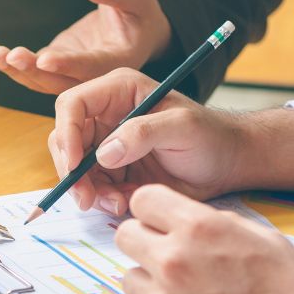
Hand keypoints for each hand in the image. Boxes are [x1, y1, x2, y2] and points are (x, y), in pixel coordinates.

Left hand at [0, 0, 171, 94]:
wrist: (135, 26)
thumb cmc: (138, 8)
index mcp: (118, 60)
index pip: (91, 67)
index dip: (68, 64)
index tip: (44, 58)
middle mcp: (93, 75)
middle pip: (61, 81)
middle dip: (34, 71)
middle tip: (12, 55)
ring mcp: (73, 73)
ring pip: (42, 80)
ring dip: (16, 70)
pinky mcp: (58, 65)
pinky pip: (34, 70)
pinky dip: (13, 65)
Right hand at [49, 68, 293, 214]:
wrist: (227, 164)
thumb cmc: (211, 136)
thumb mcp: (181, 128)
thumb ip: (142, 133)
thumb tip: (104, 153)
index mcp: (119, 91)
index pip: (73, 105)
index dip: (67, 133)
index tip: (76, 164)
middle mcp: (106, 115)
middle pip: (65, 140)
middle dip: (72, 171)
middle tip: (85, 198)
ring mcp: (107, 144)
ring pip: (75, 168)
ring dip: (87, 190)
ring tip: (116, 203)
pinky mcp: (112, 170)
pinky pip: (91, 187)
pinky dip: (101, 200)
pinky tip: (123, 203)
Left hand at [115, 185, 293, 293]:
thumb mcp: (265, 238)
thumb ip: (219, 222)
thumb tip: (190, 219)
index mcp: (199, 228)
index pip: (142, 200)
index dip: (152, 210)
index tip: (159, 222)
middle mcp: (173, 260)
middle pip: (124, 236)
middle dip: (143, 242)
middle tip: (166, 258)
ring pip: (129, 279)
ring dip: (150, 285)